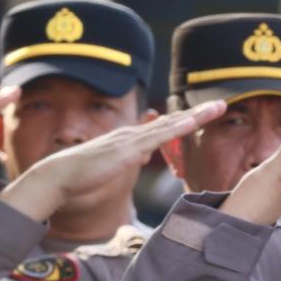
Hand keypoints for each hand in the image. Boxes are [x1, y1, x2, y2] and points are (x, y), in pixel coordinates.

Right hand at [0, 101, 227, 222]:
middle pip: (171, 121)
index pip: (164, 127)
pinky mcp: (125, 150)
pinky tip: (189, 122)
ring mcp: (129, 140)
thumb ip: (131, 157)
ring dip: (194, 116)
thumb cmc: (82, 174)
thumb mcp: (114, 165)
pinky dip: (174, 129)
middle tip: (222, 104)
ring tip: (216, 108)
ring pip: (168, 125)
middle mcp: (132, 134)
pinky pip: (154, 138)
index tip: (207, 113)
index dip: (186, 120)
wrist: (58, 176)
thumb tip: (145, 153)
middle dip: (198, 113)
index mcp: (131, 139)